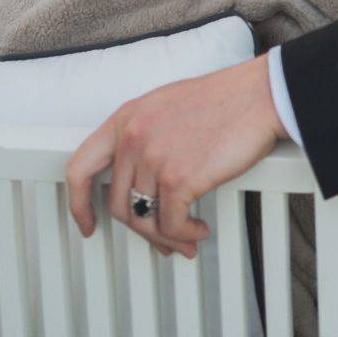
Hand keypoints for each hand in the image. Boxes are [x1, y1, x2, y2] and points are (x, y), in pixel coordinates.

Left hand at [65, 55, 282, 257]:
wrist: (259, 96)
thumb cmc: (224, 101)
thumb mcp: (167, 106)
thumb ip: (145, 138)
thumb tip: (142, 183)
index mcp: (125, 119)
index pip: (80, 167)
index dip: (78, 203)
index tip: (89, 224)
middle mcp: (132, 138)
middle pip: (117, 204)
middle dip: (141, 230)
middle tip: (162, 240)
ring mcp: (153, 158)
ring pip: (144, 219)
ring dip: (167, 237)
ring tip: (187, 239)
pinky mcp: (178, 178)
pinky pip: (171, 224)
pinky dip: (186, 234)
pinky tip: (200, 230)